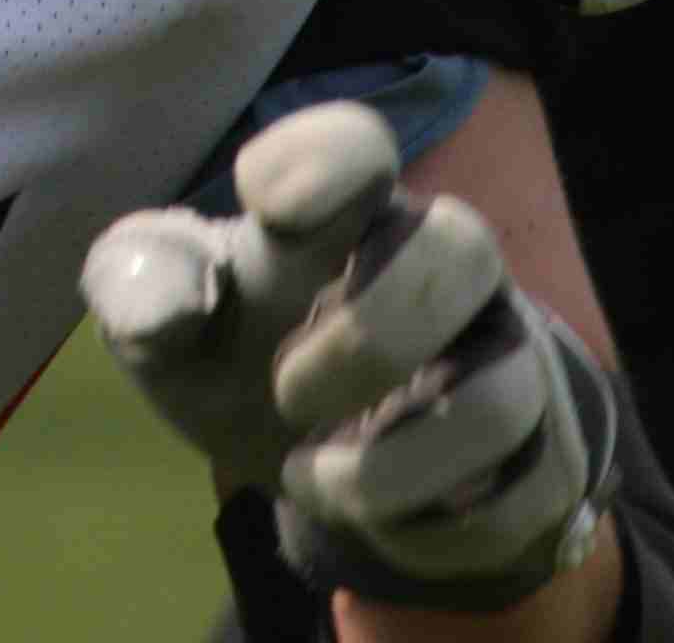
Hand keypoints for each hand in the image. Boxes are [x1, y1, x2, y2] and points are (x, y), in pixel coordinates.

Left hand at [80, 102, 619, 614]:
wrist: (318, 450)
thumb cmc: (238, 353)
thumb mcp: (165, 325)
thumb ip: (139, 284)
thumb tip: (170, 304)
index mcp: (344, 209)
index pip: (356, 144)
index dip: (325, 160)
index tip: (270, 207)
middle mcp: (442, 263)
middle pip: (462, 247)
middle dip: (366, 338)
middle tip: (284, 391)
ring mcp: (503, 357)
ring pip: (501, 397)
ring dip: (388, 467)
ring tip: (308, 478)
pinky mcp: (534, 454)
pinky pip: (514, 500)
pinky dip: (423, 529)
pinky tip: (372, 517)